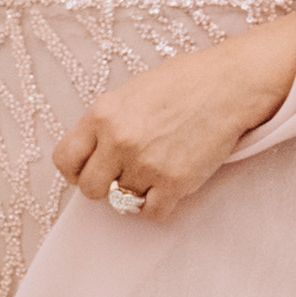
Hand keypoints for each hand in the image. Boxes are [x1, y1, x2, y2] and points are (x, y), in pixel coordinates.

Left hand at [50, 9, 295, 226]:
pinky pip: (152, 213)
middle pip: (90, 189)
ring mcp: (146, 163)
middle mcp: (119, 140)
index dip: (76, 171)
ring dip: (137, 193)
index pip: (65, 159)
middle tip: (123, 178)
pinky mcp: (175, 181)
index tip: (90, 171)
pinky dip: (159, 206)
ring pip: (122, 202)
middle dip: (104, 187)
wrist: (230, 85)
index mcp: (102, 114)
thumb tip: (93, 154)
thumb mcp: (131, 93)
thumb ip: (107, 123)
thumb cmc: (184, 83)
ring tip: (155, 173)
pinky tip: (169, 187)